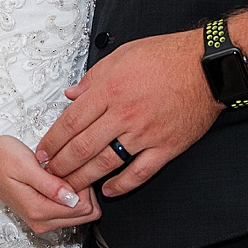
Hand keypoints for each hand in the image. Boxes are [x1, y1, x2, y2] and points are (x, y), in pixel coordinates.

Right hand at [0, 130, 97, 233]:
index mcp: (38, 211)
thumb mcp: (25, 165)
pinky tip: (57, 179)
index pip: (82, 208)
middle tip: (65, 169)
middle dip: (83, 190)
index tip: (70, 167)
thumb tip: (73, 199)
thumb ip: (50, 185)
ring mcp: (42, 220)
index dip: (83, 183)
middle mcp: (42, 221)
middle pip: (85, 214)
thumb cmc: (0, 157)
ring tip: (58, 172)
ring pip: (79, 214)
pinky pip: (68, 211)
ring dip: (76, 192)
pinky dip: (69, 195)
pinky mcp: (41, 215)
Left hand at [34, 31, 219, 195]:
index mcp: (109, 89)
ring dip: (84, 178)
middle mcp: (124, 113)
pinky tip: (109, 191)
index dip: (53, 140)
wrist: (205, 67)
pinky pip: (139, 173)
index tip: (43, 152)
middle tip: (50, 174)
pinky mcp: (165, 147)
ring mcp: (144, 133)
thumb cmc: (165, 56)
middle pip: (84, 146)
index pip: (71, 121)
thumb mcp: (121, 55)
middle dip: (62, 164)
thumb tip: (71, 93)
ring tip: (70, 187)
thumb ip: (93, 77)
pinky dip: (122, 185)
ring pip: (106, 163)